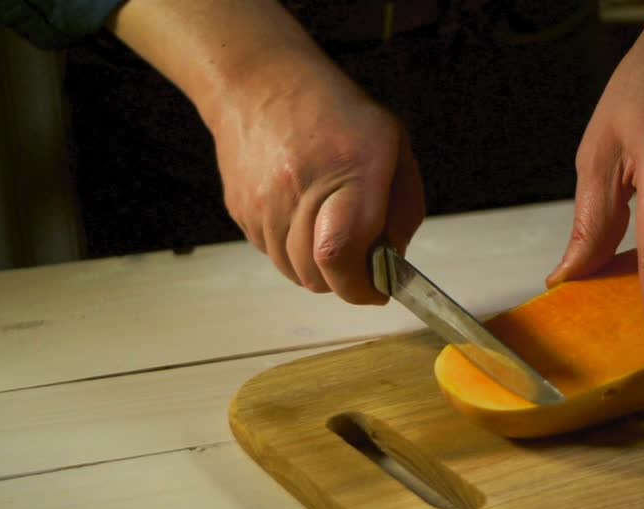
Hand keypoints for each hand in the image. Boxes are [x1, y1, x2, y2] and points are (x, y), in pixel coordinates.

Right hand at [105, 0, 423, 304]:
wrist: (261, 83)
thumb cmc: (335, 114)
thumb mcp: (393, 147)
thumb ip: (402, 210)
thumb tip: (392, 264)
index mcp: (352, 171)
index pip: (342, 255)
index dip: (361, 287)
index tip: (377, 290)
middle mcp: (302, 189)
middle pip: (318, 276)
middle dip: (344, 280)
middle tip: (358, 261)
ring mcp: (264, 203)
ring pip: (294, 272)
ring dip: (316, 267)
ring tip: (326, 228)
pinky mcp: (241, 210)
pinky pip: (271, 254)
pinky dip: (291, 248)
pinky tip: (300, 213)